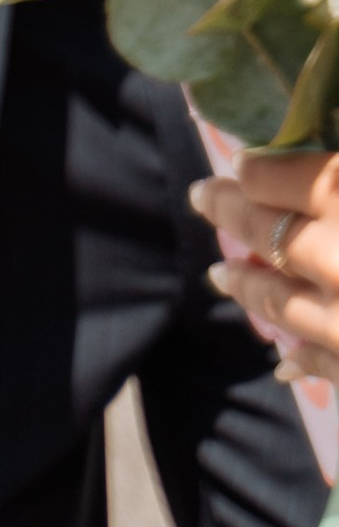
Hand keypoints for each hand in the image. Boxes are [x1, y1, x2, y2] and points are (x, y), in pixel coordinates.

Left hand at [193, 147, 338, 371]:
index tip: (241, 164)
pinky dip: (302, 358)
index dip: (255, 170)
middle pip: (264, 233)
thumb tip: (319, 171)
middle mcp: (334, 258)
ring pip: (279, 301)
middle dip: (228, 213)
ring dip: (247, 287)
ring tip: (221, 275)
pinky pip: (321, 363)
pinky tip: (287, 362)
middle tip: (201, 198)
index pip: (272, 177)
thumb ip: (337, 176)